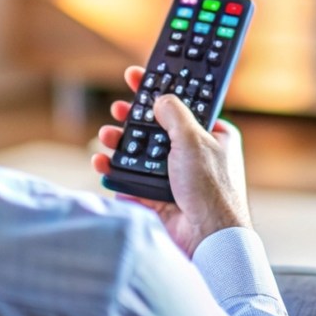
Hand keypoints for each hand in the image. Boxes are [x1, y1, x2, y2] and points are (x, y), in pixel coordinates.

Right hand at [92, 66, 252, 257]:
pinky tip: (102, 163)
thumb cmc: (211, 188)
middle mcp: (195, 155)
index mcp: (213, 136)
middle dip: (134, 118)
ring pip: (142, 154)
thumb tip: (160, 99)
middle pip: (157, 129)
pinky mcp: (160, 198)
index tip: (139, 77)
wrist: (209, 238)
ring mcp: (176, 177)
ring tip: (107, 135)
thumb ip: (174, 114)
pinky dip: (115, 172)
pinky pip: (132, 180)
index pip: (184, 105)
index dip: (161, 90)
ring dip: (121, 143)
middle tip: (119, 107)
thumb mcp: (193, 139)